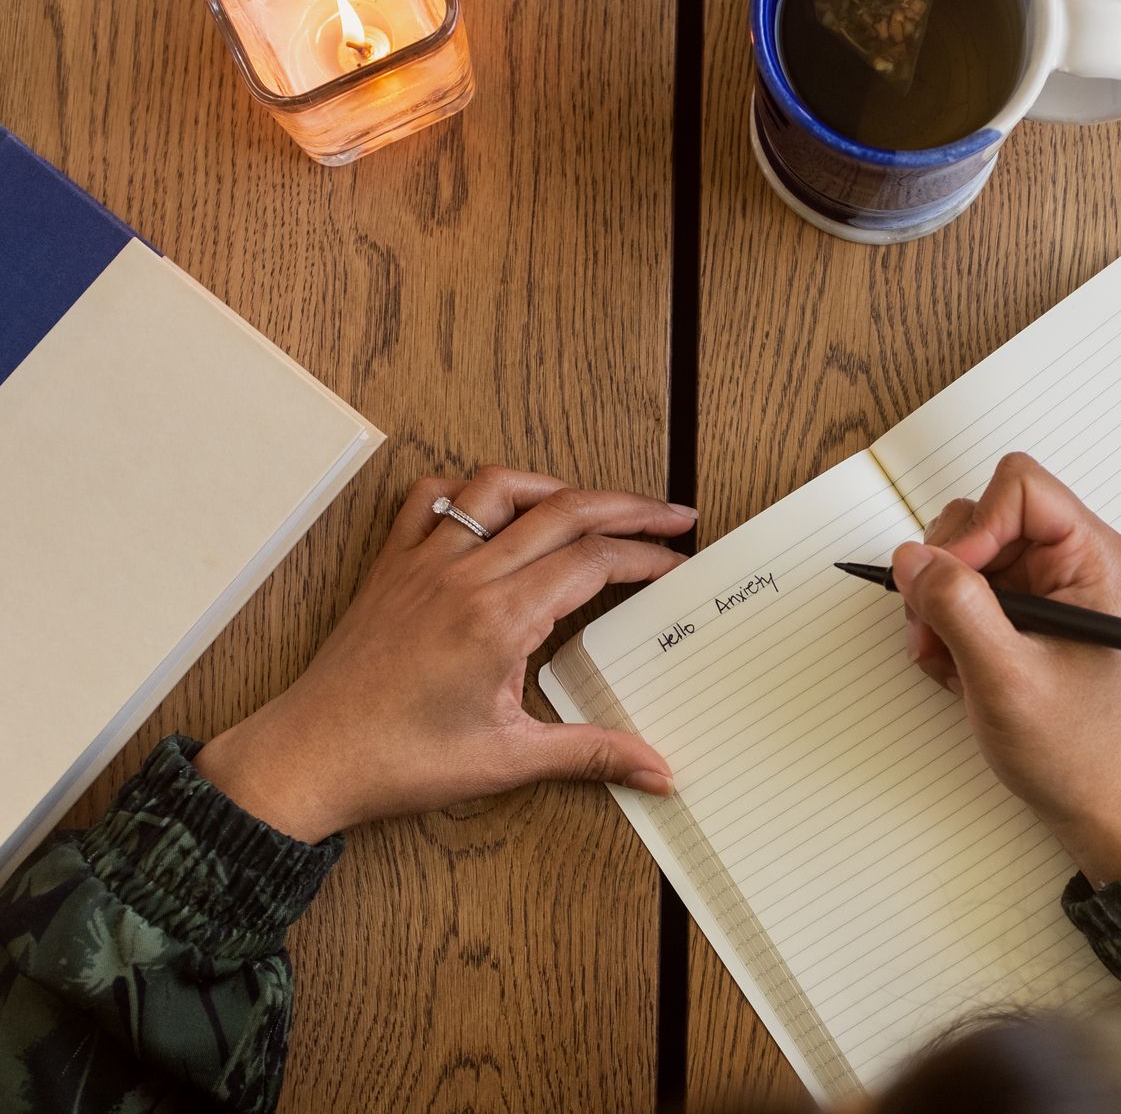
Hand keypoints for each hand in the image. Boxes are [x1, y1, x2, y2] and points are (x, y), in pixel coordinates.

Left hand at [194, 466, 695, 843]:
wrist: (311, 757)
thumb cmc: (399, 760)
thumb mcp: (508, 760)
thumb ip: (591, 754)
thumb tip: (656, 769)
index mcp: (499, 619)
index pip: (593, 562)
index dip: (646, 557)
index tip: (676, 563)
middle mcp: (465, 576)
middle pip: (565, 511)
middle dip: (629, 507)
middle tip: (671, 515)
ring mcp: (424, 562)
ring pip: (501, 488)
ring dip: (556, 485)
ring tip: (593, 502)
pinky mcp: (392, 565)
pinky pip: (431, 498)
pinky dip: (470, 489)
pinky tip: (496, 507)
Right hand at [892, 454, 1120, 884]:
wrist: (1094, 802)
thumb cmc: (1077, 749)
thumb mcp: (1008, 680)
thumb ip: (958, 610)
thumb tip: (911, 559)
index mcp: (1092, 558)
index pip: (1019, 487)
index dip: (975, 527)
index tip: (954, 581)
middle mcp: (1069, 560)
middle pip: (979, 516)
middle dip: (945, 573)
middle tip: (937, 631)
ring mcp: (1042, 585)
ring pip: (960, 555)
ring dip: (937, 606)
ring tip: (947, 659)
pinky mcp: (1019, 611)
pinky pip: (959, 591)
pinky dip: (944, 629)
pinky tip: (959, 671)